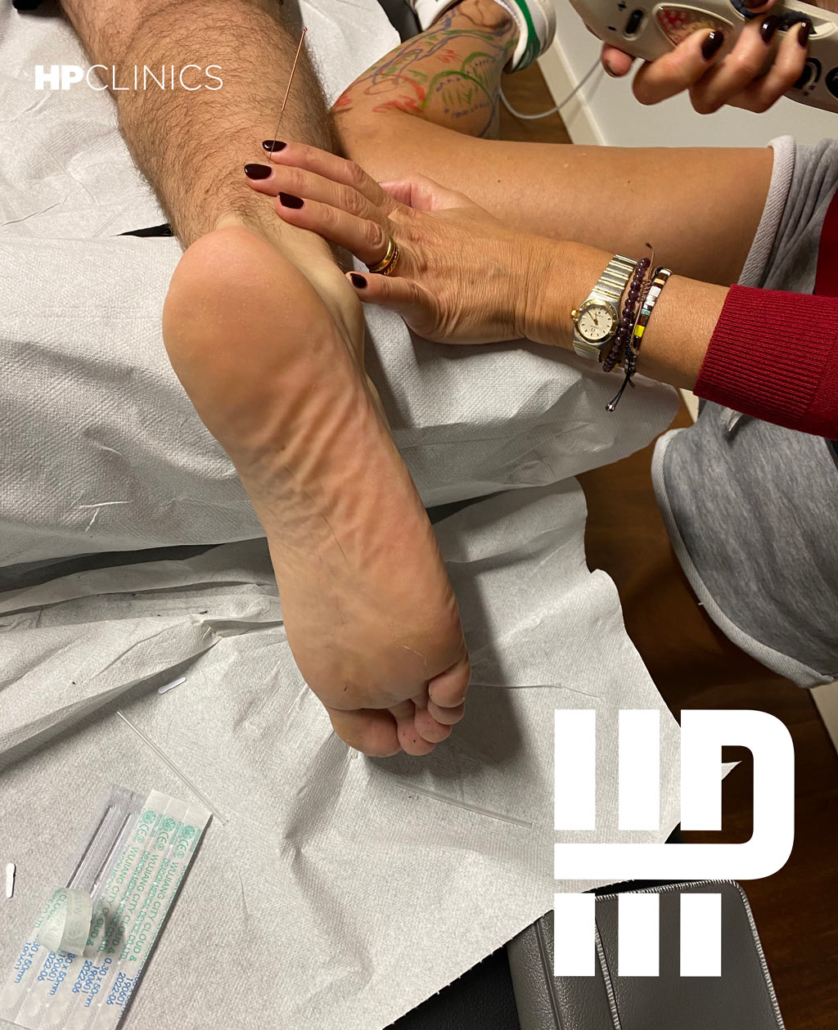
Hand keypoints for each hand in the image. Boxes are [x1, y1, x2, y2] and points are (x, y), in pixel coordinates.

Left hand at [244, 143, 551, 344]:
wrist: (537, 282)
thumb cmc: (495, 252)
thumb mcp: (453, 207)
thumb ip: (413, 194)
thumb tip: (381, 185)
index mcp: (408, 214)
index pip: (351, 180)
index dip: (310, 163)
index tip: (272, 150)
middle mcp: (407, 234)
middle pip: (346, 201)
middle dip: (297, 184)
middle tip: (252, 172)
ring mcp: (420, 267)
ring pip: (367, 239)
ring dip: (325, 222)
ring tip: (284, 208)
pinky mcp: (435, 304)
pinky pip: (403, 294)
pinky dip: (378, 289)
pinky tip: (350, 284)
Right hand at [602, 1, 815, 112]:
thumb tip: (751, 1)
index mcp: (668, 20)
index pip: (620, 42)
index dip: (614, 54)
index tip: (621, 61)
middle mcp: (684, 52)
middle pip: (651, 88)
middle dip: (676, 71)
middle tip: (709, 40)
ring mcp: (717, 75)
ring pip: (705, 99)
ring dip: (736, 68)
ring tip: (765, 29)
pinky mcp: (752, 88)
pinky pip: (756, 99)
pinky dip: (778, 72)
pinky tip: (792, 38)